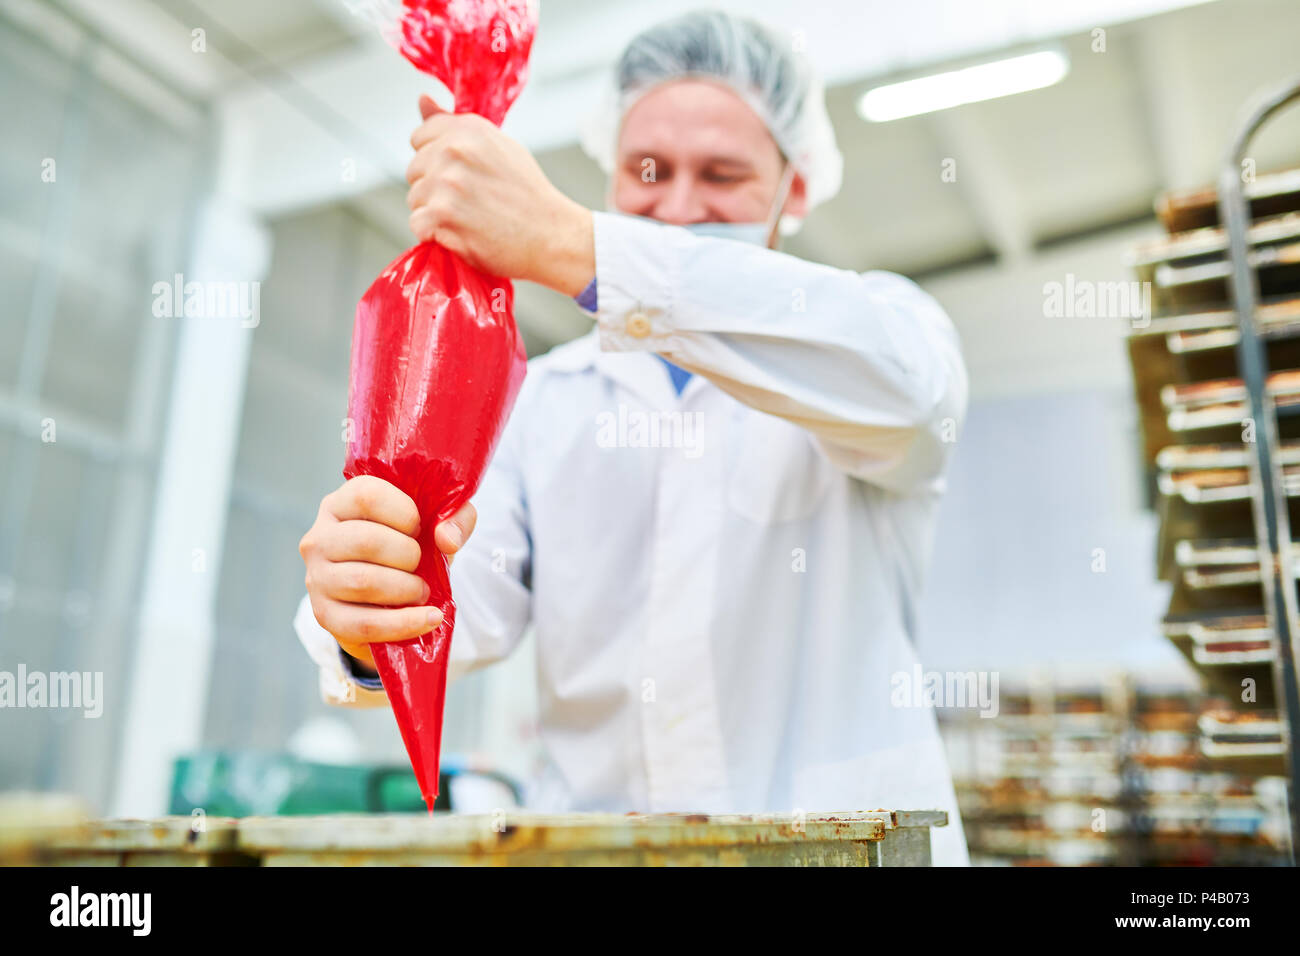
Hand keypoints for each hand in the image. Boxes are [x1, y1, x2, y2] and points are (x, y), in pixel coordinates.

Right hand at [298, 475, 476, 670]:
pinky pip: (365, 623)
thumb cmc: (409, 548)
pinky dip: (404, 623)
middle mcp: (319, 538)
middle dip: (408, 556)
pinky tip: (429, 619)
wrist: (389, 597)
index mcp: (340, 504)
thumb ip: (456, 518)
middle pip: (367, 540)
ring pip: (364, 582)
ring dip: (406, 589)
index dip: (404, 513)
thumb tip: (447, 539)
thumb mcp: (437, 525)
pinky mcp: (325, 616)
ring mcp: (317, 578)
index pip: (367, 496)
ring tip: (422, 591)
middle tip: (421, 565)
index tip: (419, 528)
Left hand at [405, 94, 593, 295]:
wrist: (551, 235)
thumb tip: (422, 100)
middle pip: (414, 169)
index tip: (459, 175)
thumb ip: (456, 126)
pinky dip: (435, 235)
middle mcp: (454, 151)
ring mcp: (446, 183)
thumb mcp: (499, 147)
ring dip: (434, 213)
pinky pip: (417, 225)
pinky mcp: (442, 216)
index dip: (435, 159)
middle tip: (468, 202)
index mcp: (468, 130)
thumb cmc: (527, 194)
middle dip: (433, 187)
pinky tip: (462, 234)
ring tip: (468, 219)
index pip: (420, 136)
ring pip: (414, 199)